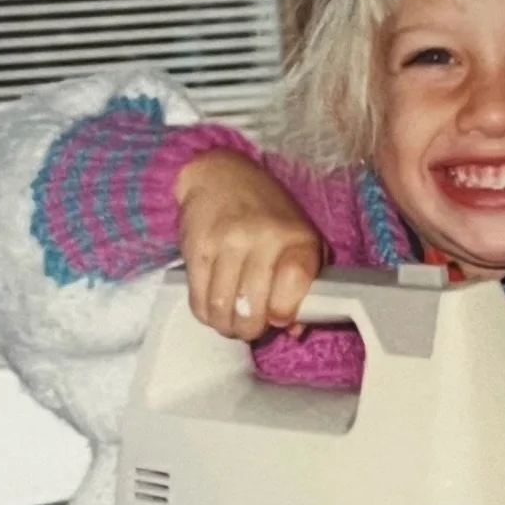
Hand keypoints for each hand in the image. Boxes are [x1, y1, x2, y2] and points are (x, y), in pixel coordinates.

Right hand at [174, 150, 323, 340]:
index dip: (284, 312)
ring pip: (222, 310)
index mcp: (296, 238)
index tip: (278, 318)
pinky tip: (215, 307)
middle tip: (251, 325)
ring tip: (232, 320)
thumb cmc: (268, 213)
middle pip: (252, 309)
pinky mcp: (196, 249)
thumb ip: (307, 283)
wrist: (220, 175)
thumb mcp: (301, 237)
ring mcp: (226, 243)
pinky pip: (198, 300)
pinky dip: (207, 314)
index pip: (294, 285)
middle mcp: (262, 238)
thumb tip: (294, 329)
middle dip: (251, 328)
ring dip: (227, 325)